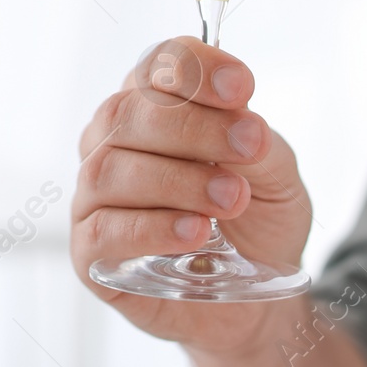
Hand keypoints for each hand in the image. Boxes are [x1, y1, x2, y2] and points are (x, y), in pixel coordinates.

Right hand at [70, 36, 313, 356]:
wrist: (255, 302)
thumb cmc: (257, 222)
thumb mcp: (277, 176)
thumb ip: (257, 145)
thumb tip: (240, 122)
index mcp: (154, 106)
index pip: (157, 64)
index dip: (195, 68)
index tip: (243, 88)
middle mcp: (113, 142)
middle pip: (129, 112)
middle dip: (195, 126)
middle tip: (250, 147)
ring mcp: (94, 196)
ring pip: (110, 168)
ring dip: (178, 179)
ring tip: (232, 198)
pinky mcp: (88, 251)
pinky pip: (103, 229)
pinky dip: (151, 226)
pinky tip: (194, 232)